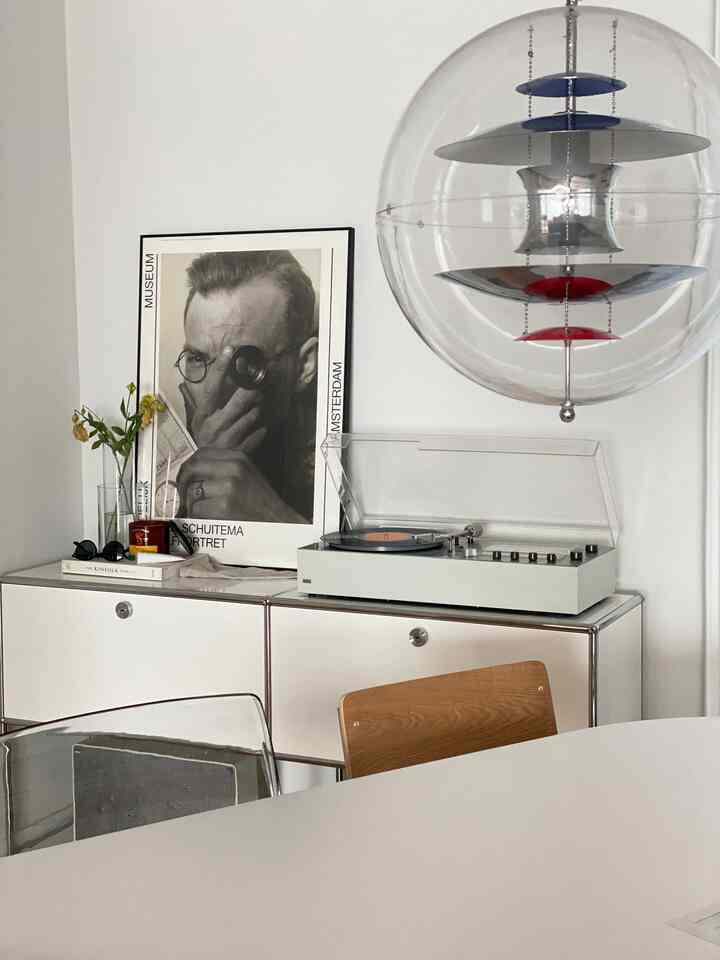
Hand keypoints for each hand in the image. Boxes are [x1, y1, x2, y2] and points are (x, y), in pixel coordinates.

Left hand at [177, 448, 305, 522]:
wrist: (279, 521)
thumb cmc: (260, 501)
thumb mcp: (247, 474)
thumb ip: (223, 468)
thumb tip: (191, 471)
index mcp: (237, 457)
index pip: (201, 453)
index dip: (188, 467)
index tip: (186, 479)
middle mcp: (233, 468)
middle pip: (192, 468)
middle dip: (182, 484)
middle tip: (183, 497)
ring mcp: (228, 487)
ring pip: (192, 491)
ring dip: (191, 505)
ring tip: (200, 512)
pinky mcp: (224, 506)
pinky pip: (197, 509)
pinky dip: (198, 517)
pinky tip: (208, 520)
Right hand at [179, 346, 266, 452]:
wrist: (205, 471)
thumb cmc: (204, 439)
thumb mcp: (199, 419)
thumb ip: (203, 400)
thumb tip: (206, 381)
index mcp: (203, 415)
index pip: (212, 386)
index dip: (220, 367)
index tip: (230, 350)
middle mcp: (214, 425)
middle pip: (240, 400)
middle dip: (251, 392)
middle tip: (256, 388)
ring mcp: (227, 439)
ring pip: (252, 416)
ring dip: (256, 411)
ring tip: (253, 412)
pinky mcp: (239, 451)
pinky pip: (258, 434)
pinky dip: (260, 431)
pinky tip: (257, 430)